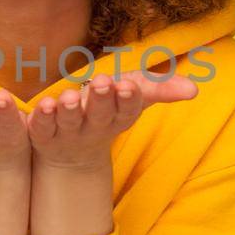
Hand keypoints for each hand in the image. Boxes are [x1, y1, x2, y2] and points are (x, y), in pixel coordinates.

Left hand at [27, 70, 198, 167]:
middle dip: (101, 100)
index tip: (129, 86)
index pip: (127, 111)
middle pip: (99, 116)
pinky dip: (41, 117)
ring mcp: (68, 133)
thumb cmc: (108, 110)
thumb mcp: (135, 96)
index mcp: (118, 117)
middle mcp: (94, 127)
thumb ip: (162, 88)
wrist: (71, 152)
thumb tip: (194, 89)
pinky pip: (40, 128)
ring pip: (69, 123)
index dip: (128, 100)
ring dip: (70, 110)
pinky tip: (43, 105)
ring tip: (70, 97)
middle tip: (102, 83)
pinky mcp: (43, 135)